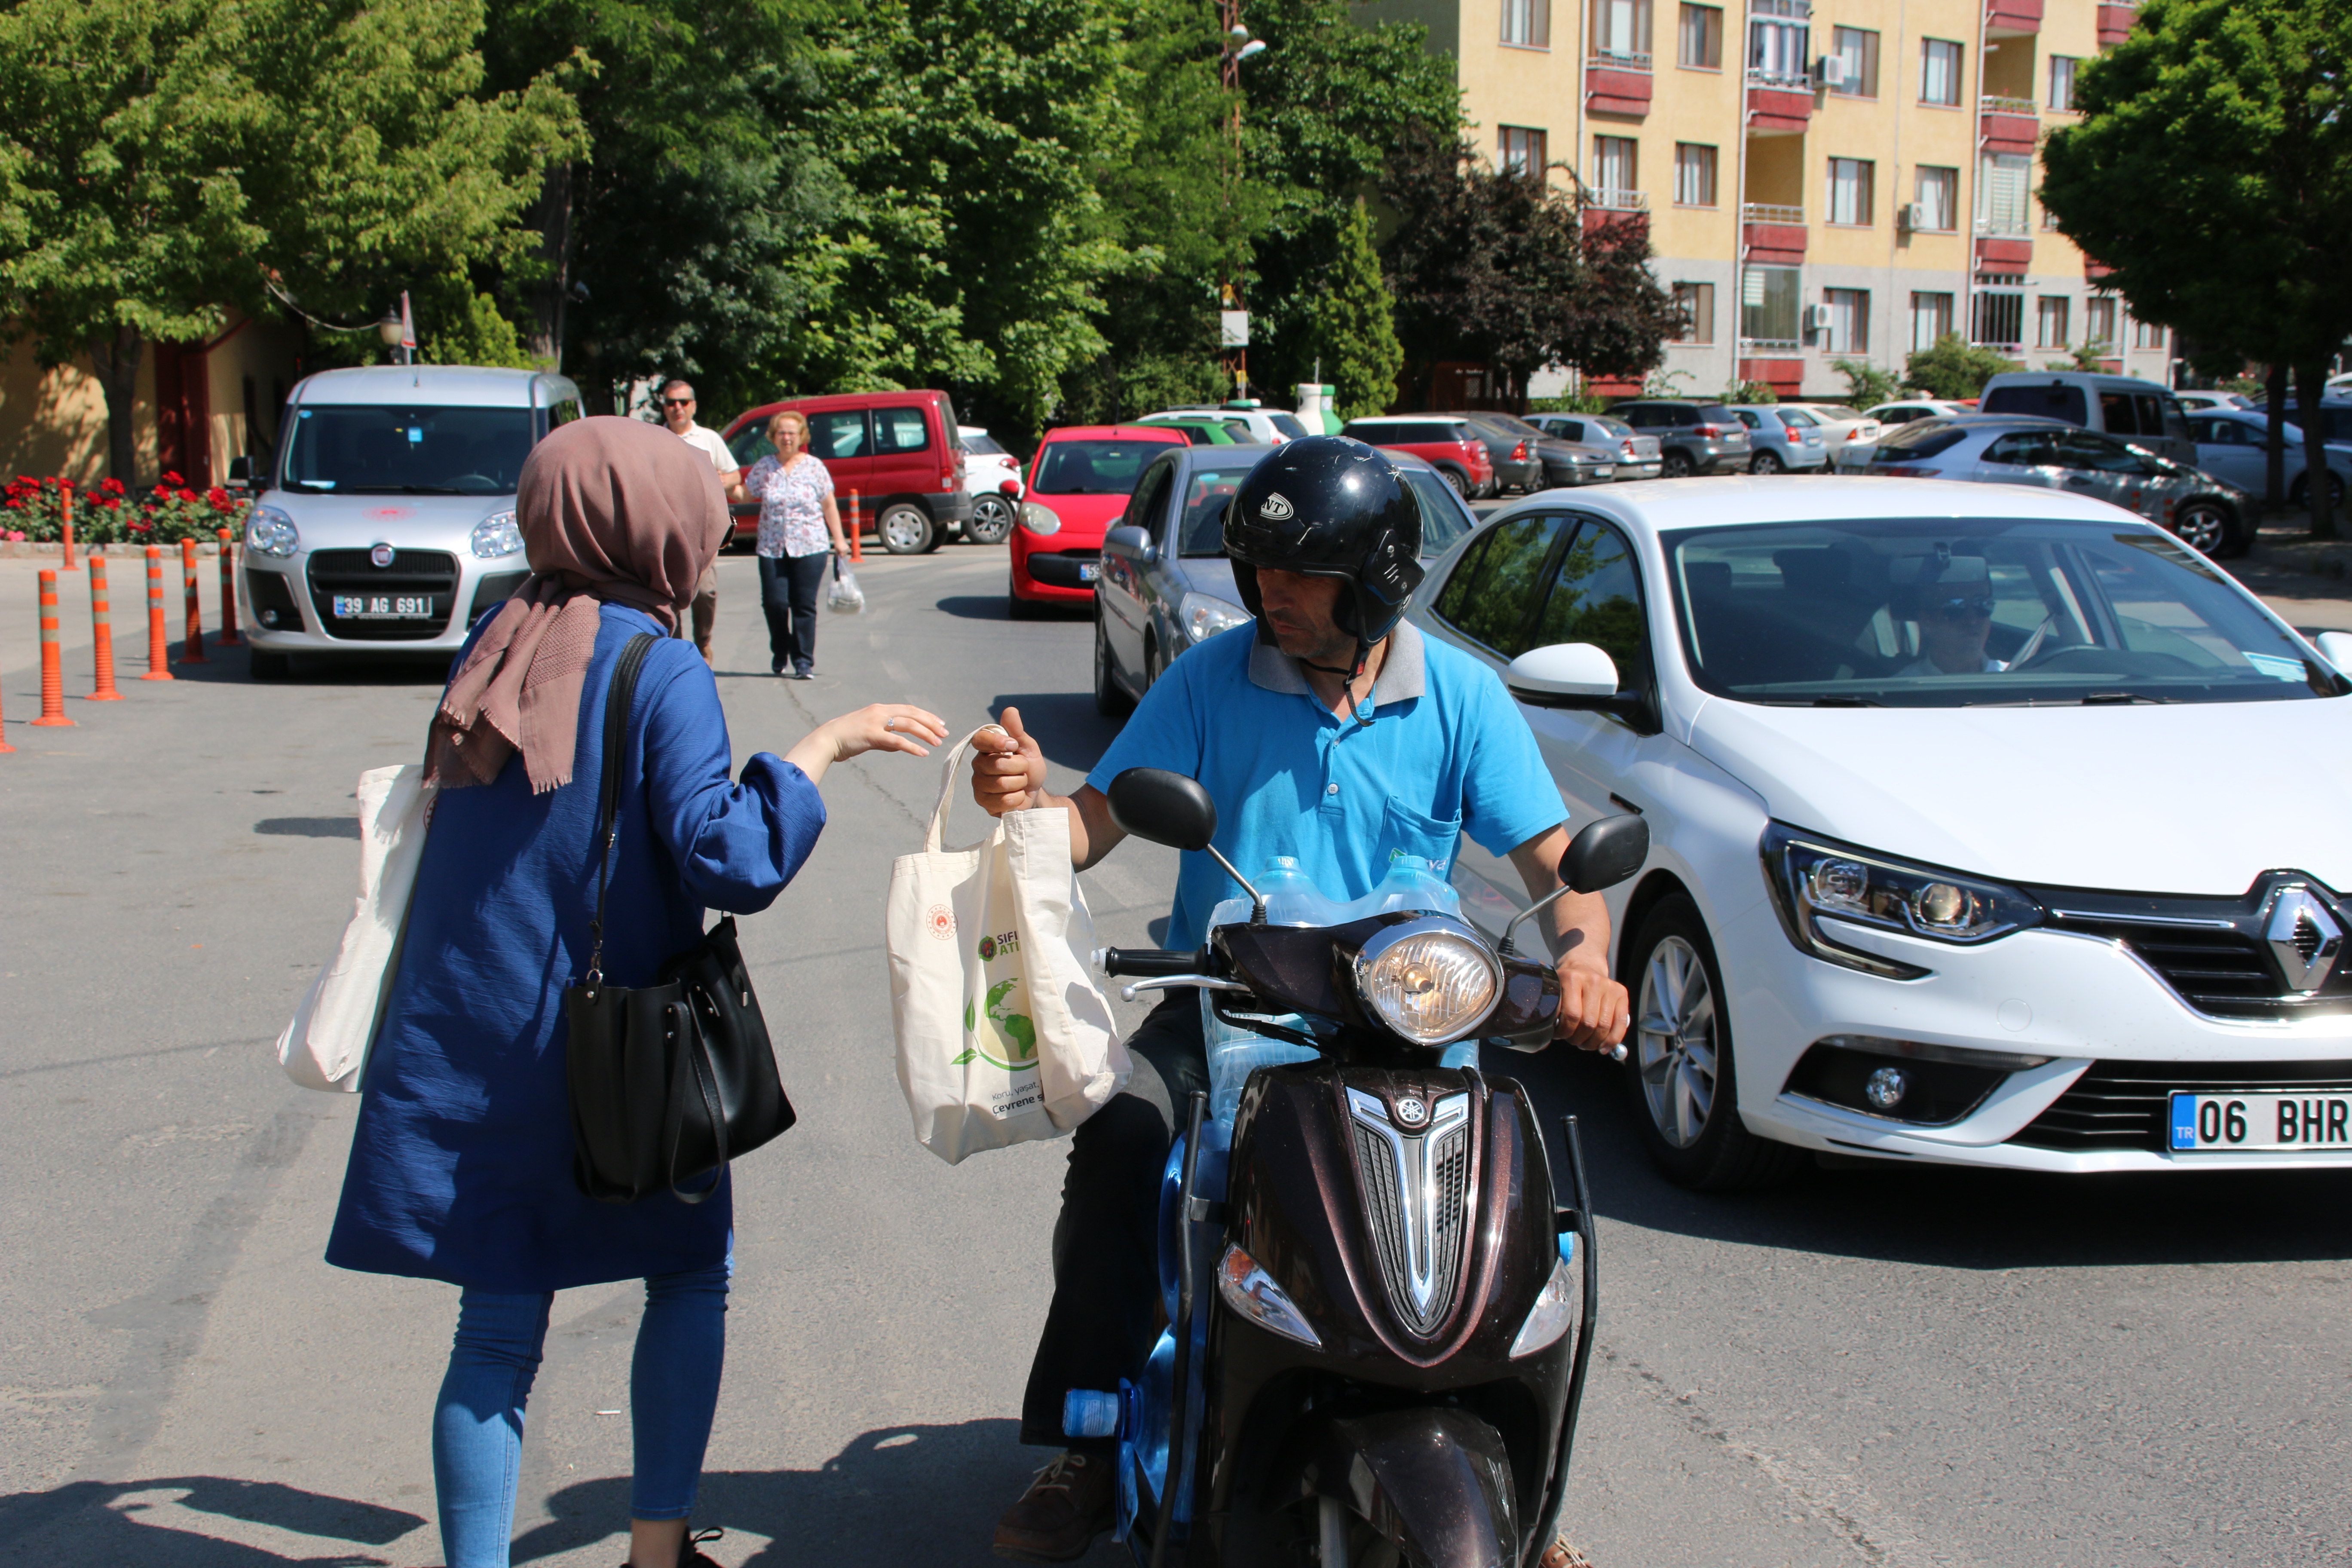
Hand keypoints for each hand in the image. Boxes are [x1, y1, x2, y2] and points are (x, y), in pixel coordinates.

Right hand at [784, 703, 946, 785]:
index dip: (926, 715)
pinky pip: (897, 741)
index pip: (909, 709)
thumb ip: (885, 737)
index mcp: (880, 708)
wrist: (827, 739)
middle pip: (912, 714)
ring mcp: (876, 722)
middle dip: (931, 723)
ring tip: (937, 743)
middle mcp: (880, 711)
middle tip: (944, 733)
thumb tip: (900, 745)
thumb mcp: (869, 734)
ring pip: (908, 725)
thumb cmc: (847, 738)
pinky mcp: (872, 735)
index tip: (939, 723)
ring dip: (925, 734)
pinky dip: (912, 747)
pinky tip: (922, 753)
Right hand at [971, 706, 1046, 815]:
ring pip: (1001, 784)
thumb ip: (1017, 731)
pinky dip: (1017, 798)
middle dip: (1019, 767)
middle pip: (997, 764)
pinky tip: (1017, 795)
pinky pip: (1003, 800)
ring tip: (1020, 782)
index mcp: (987, 748)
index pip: (980, 739)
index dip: (996, 742)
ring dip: (1019, 783)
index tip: (1013, 745)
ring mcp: (979, 784)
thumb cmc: (1028, 767)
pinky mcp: (983, 801)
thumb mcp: (1028, 747)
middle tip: (1023, 769)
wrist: (1034, 792)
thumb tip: (1010, 710)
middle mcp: (979, 764)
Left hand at [1555, 961, 1630, 1052]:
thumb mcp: (1556, 990)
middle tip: (1574, 1041)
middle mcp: (1593, 980)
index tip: (1560, 1035)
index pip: (1572, 1015)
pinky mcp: (1621, 993)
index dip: (1565, 1031)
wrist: (1585, 965)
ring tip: (1586, 1044)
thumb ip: (1552, 1010)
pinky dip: (1612, 1040)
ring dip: (1593, 1042)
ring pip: (1603, 1026)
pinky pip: (1621, 1023)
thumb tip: (1545, 1038)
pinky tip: (1603, 1048)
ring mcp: (1609, 986)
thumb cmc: (1566, 985)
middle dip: (1579, 1039)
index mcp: (1572, 979)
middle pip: (1588, 1023)